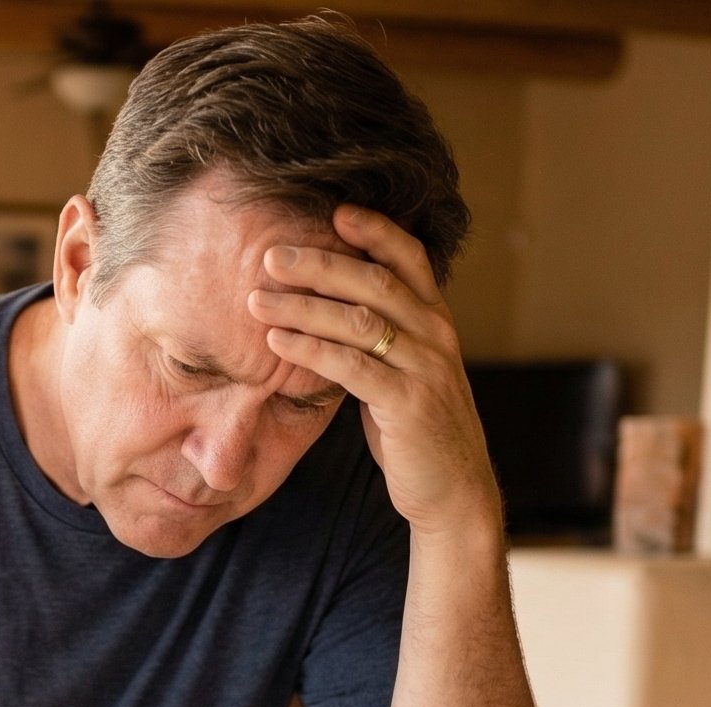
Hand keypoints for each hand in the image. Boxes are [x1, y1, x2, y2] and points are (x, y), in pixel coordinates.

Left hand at [246, 205, 502, 540]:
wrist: (453, 490)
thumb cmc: (415, 429)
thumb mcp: (402, 373)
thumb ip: (377, 338)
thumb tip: (325, 308)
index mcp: (435, 321)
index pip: (410, 259)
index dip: (375, 231)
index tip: (334, 211)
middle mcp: (436, 335)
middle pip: (375, 282)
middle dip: (320, 263)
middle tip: (270, 255)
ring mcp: (425, 368)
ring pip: (360, 321)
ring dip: (303, 306)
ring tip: (257, 299)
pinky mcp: (407, 404)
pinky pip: (352, 367)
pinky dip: (310, 349)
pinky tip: (276, 341)